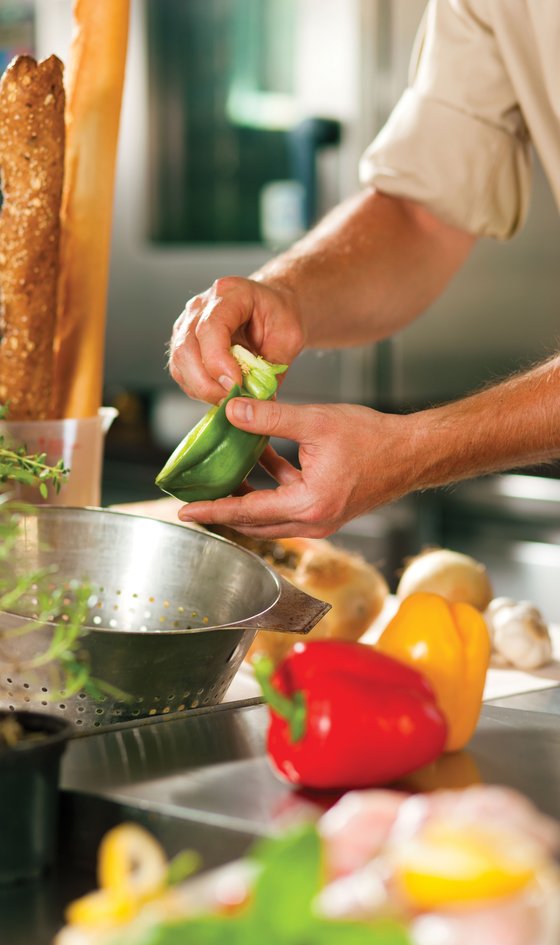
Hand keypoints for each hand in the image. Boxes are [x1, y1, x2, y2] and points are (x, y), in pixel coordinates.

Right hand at [168, 276, 304, 403]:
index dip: (218, 361)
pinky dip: (198, 389)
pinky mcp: (185, 344)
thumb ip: (272, 368)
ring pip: (180, 363)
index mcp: (231, 294)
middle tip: (233, 399)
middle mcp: (201, 306)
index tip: (235, 384)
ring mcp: (187, 324)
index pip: (210, 328)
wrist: (271, 307)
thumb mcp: (289, 337)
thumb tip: (257, 399)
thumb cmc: (280, 315)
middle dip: (208, 383)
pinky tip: (220, 392)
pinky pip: (181, 372)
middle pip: (187, 348)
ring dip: (202, 389)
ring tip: (230, 398)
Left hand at [177, 397, 417, 537]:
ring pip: (270, 516)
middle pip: (254, 523)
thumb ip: (270, 418)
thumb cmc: (374, 438)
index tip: (185, 511)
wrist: (414, 452)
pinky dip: (271, 486)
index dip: (213, 509)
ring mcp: (322, 519)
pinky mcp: (328, 509)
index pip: (248, 511)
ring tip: (221, 476)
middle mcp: (314, 521)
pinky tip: (260, 457)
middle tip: (194, 497)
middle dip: (223, 509)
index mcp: (308, 504)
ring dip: (246, 497)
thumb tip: (231, 410)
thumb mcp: (315, 421)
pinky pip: (288, 504)